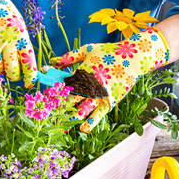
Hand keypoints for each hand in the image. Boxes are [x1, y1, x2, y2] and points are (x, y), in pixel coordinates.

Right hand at [0, 0, 36, 87]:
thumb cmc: (5, 17)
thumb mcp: (19, 28)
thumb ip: (22, 47)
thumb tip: (26, 70)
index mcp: (22, 38)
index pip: (28, 64)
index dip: (30, 78)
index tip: (29, 84)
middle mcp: (9, 42)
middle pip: (12, 72)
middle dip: (13, 76)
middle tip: (13, 74)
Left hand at [50, 27, 169, 131]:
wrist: (132, 58)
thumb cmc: (108, 52)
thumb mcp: (87, 50)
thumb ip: (68, 58)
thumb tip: (51, 61)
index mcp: (80, 73)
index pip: (62, 86)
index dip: (52, 93)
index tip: (45, 99)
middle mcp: (88, 87)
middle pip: (69, 101)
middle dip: (58, 108)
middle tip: (49, 115)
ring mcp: (99, 96)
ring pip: (81, 111)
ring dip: (70, 118)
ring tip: (61, 124)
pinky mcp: (109, 102)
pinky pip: (98, 115)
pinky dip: (90, 123)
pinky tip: (82, 129)